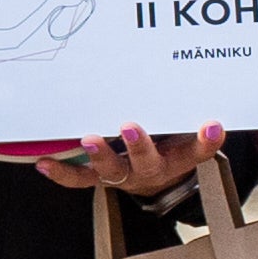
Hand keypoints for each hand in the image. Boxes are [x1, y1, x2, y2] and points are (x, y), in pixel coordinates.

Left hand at [30, 125, 220, 197]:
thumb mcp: (185, 130)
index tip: (213, 125)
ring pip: (113, 171)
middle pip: (148, 162)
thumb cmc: (170, 143)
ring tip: (88, 140)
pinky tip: (44, 162)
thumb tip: (202, 79)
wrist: (156, 178)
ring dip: (101, 157)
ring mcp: (125, 175)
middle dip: (139, 145)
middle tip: (129, 126)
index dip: (206, 141)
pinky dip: (63, 172)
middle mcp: (152, 168)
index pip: (198, 151)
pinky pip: (81, 179)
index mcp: (178, 157)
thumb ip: (190, 110)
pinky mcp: (101, 177)